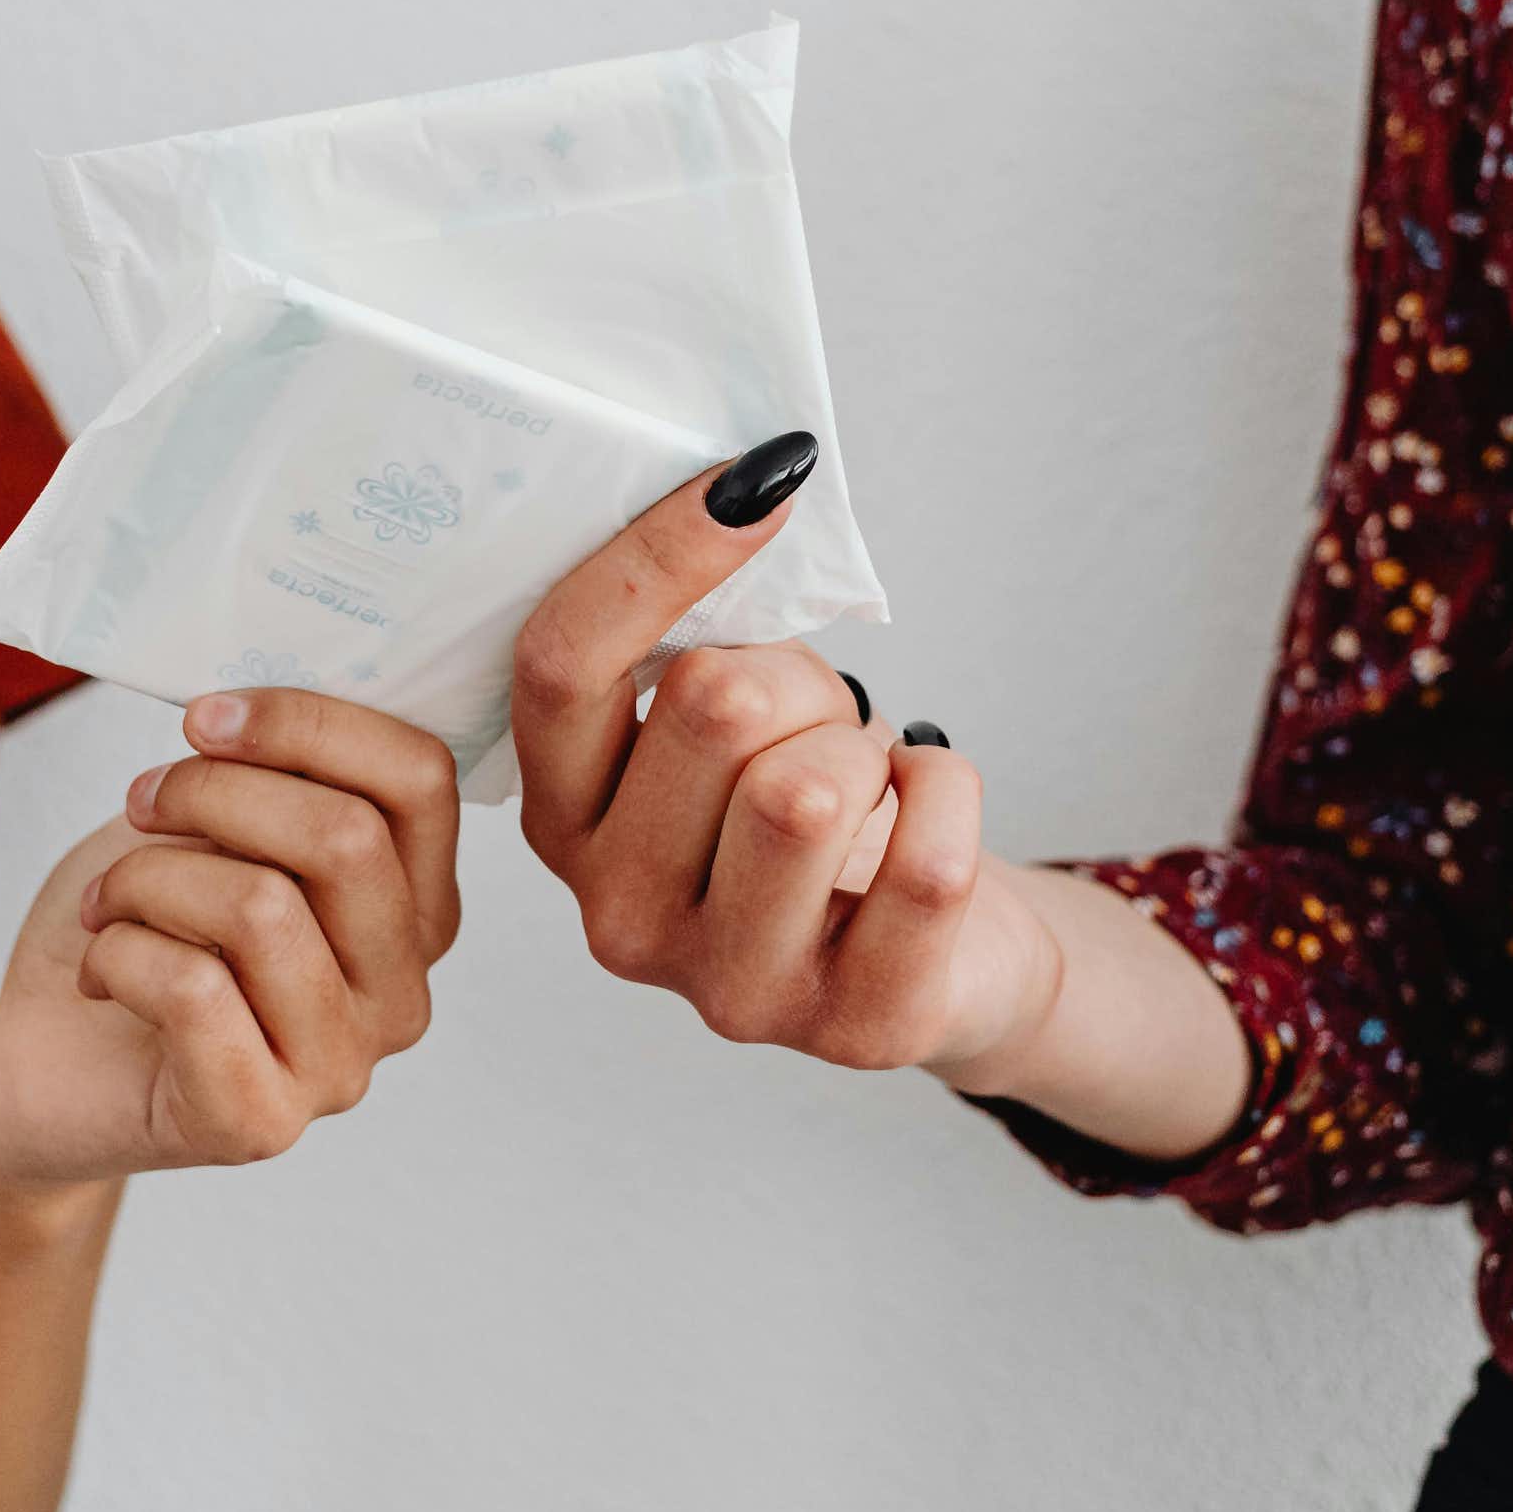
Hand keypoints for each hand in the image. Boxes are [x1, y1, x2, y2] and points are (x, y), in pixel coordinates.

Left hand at [0, 692, 458, 1195]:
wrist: (49, 1067)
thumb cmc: (145, 935)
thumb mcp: (215, 830)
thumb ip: (275, 780)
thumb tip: (258, 712)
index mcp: (414, 907)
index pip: (421, 779)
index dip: (311, 722)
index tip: (206, 716)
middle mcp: (400, 993)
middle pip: (345, 837)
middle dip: (213, 791)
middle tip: (143, 801)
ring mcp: (339, 1068)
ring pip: (261, 906)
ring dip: (147, 876)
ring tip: (104, 898)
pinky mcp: (258, 1124)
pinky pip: (193, 987)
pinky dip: (118, 951)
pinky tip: (99, 970)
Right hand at [510, 437, 1062, 1076]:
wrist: (939, 953)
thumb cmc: (810, 805)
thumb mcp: (724, 719)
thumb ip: (695, 641)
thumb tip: (744, 495)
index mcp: (561, 820)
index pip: (563, 665)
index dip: (655, 557)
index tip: (752, 483)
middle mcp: (617, 917)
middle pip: (708, 707)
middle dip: (796, 678)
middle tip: (817, 721)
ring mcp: (730, 988)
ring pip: (805, 789)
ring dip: (864, 746)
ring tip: (863, 778)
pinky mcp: (855, 1027)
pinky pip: (926, 857)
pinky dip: (951, 791)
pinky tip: (927, 810)